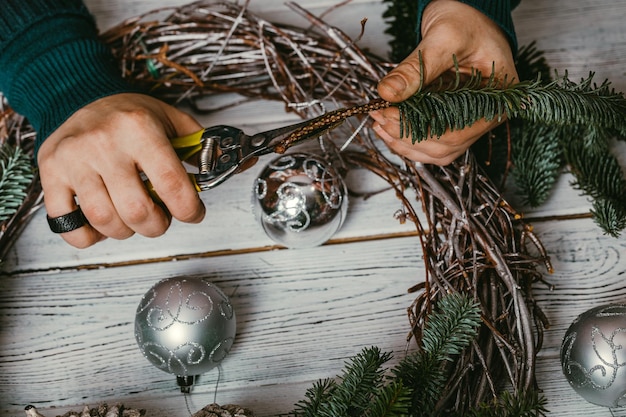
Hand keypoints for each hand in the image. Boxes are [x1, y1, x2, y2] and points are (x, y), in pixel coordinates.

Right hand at [38, 93, 205, 247]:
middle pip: (137, 211)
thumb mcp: (171, 119)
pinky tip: (102, 223)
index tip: (193, 212)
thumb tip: (242, 162)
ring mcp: (74, 160)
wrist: (78, 95)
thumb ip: (203, 146)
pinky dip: (89, 236)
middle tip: (161, 216)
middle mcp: (104, 143)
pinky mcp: (51, 174)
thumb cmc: (128, 114)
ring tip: (133, 216)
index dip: (189, 209)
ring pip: (105, 221)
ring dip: (127, 230)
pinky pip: (68, 225)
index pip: (171, 184)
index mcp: (139, 128)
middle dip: (158, 225)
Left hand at [370, 0, 517, 164]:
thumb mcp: (441, 39)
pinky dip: (408, 139)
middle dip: (408, 136)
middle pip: (446, 146)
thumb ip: (416, 68)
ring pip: (437, 150)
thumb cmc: (465, 22)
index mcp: (497, 98)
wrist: (466, 16)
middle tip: (379, 117)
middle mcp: (487, 116)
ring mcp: (471, 122)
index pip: (458, 130)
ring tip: (379, 122)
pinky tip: (388, 127)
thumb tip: (387, 93)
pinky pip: (432, 142)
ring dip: (405, 142)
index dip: (420, 128)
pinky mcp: (454, 121)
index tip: (388, 114)